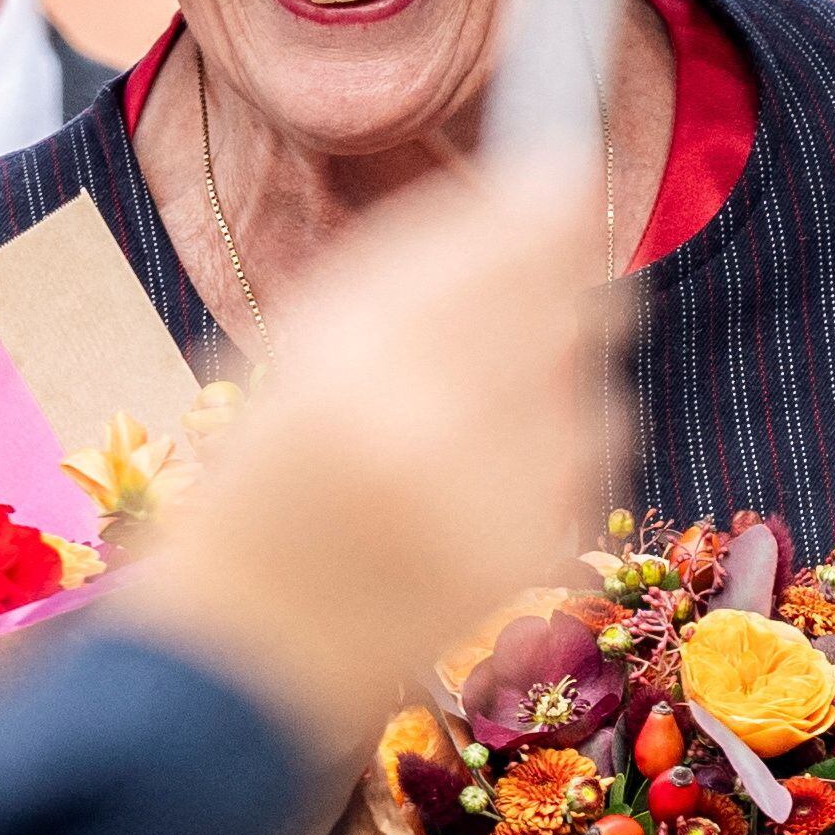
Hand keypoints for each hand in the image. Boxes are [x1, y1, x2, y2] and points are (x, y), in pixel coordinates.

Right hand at [127, 172, 618, 763]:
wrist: (242, 666)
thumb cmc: (252, 491)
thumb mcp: (290, 357)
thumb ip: (405, 271)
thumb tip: (540, 191)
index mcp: (351, 372)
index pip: (502, 248)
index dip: (548, 198)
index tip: (563, 168)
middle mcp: (437, 435)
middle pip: (566, 299)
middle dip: (558, 269)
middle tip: (533, 260)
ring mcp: (497, 504)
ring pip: (592, 372)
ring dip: (555, 359)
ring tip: (472, 393)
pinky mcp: (536, 553)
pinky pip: (590, 448)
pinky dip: (556, 434)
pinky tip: (483, 461)